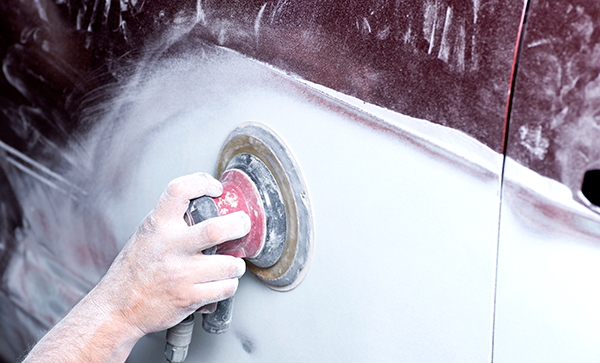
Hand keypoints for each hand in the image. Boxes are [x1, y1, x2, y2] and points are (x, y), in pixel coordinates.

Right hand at [88, 172, 249, 335]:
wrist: (118, 307)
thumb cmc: (135, 270)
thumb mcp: (146, 234)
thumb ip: (170, 220)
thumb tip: (204, 205)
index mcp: (157, 225)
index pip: (179, 190)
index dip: (202, 182)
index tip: (216, 188)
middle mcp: (169, 247)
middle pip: (216, 229)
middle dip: (239, 225)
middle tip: (242, 225)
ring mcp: (180, 274)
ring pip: (229, 264)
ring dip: (237, 264)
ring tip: (232, 263)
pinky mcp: (189, 297)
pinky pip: (225, 288)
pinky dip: (230, 284)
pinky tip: (222, 282)